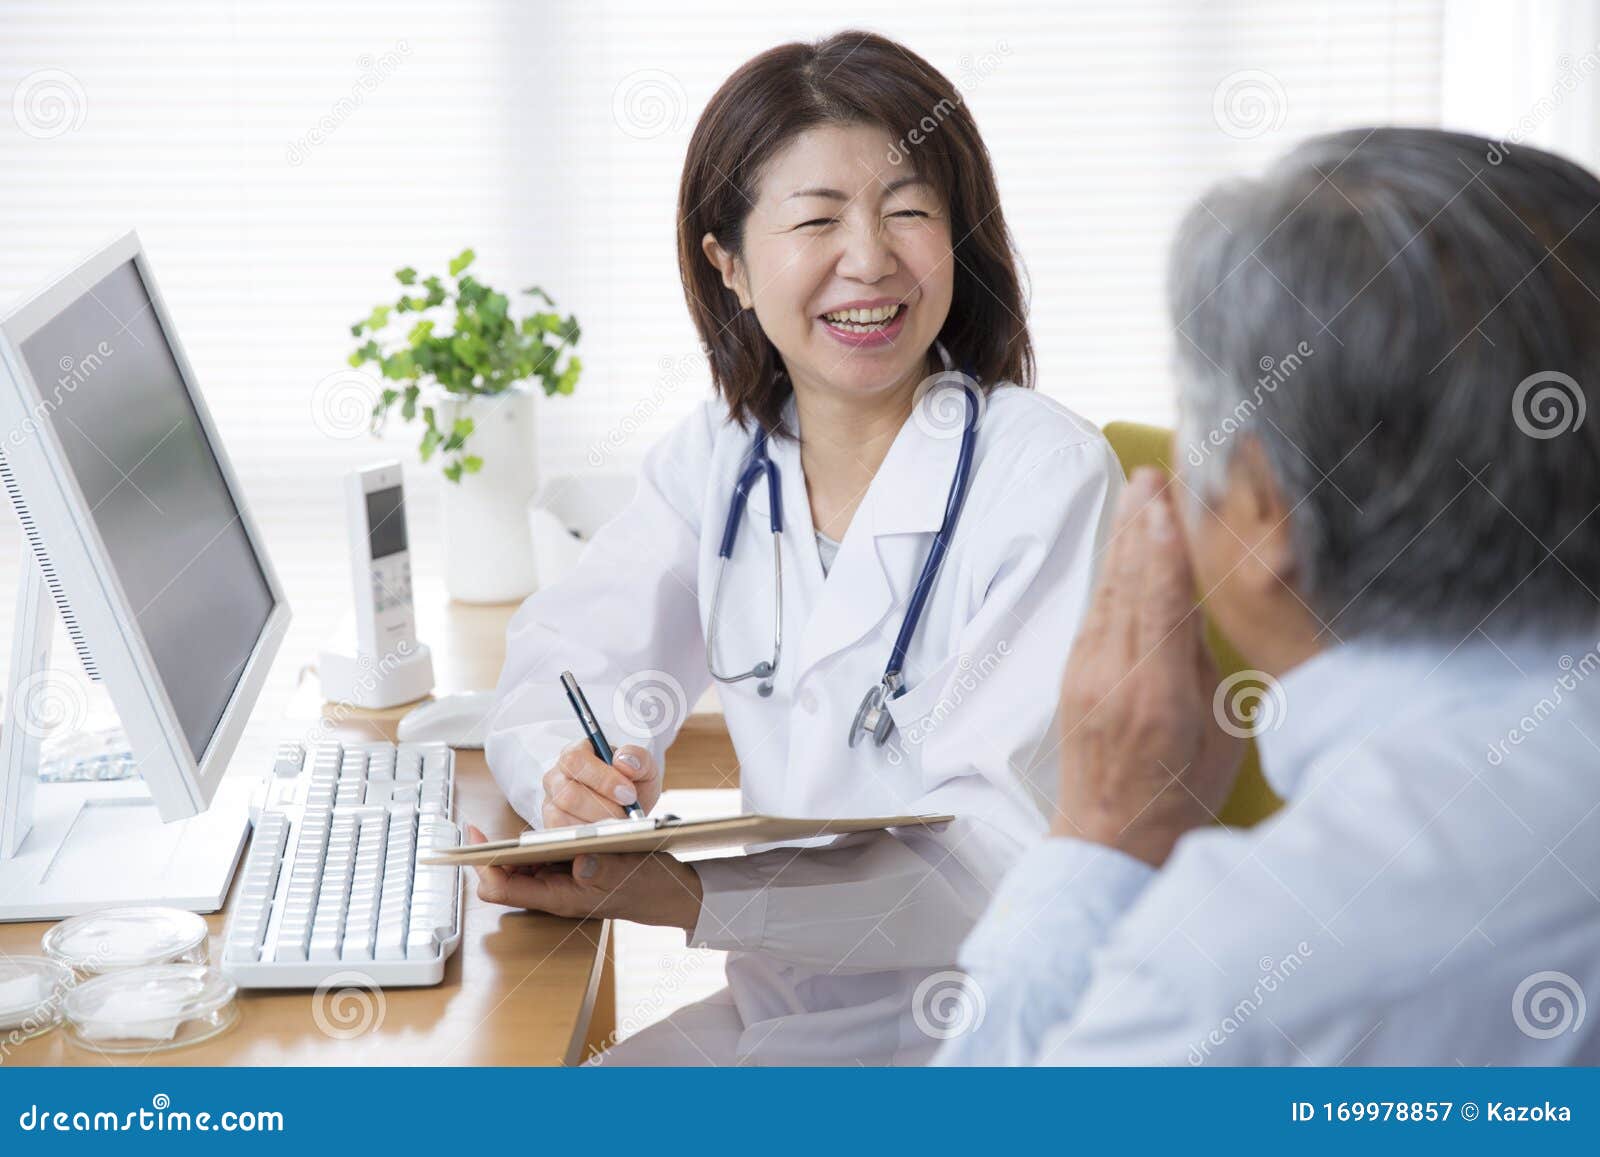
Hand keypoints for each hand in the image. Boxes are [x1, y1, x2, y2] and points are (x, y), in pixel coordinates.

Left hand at [465, 824, 703, 932]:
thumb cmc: (647, 887)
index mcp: (560, 897)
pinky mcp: (568, 870)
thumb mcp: (628, 874)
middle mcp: (553, 891)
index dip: (483, 866)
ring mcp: (559, 881)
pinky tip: (542, 825)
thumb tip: (580, 862)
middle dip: (490, 854)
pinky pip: (539, 857)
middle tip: (478, 828)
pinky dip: (535, 842)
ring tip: (504, 827)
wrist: (666, 893)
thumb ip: (603, 870)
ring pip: (519, 866)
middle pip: (504, 876)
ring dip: (512, 847)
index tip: (473, 838)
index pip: (503, 890)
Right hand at [541, 741, 660, 827]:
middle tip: (626, 814)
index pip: (576, 760)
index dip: (603, 779)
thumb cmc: (632, 785)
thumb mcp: (643, 768)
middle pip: (568, 794)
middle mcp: (557, 776)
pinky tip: (603, 833)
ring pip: (563, 817)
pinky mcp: (551, 825)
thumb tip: (623, 761)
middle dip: (603, 808)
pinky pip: (561, 835)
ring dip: (596, 824)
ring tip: (617, 824)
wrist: (630, 811)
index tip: (629, 794)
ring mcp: (551, 801)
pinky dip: (585, 837)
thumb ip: (638, 758)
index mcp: (577, 752)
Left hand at [1052, 468, 1243, 866]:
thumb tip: (1194, 602)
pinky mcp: (1073, 672)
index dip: (1162, 552)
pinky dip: (1114, 572)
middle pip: (1128, 586)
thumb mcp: (1218, 734)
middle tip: (1152, 473)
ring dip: (1125, 538)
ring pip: (1109, 592)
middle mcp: (1113, 677)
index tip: (1165, 503)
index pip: (1160, 607)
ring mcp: (1086, 672)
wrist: (1110, 836)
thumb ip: (1203, 665)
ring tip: (1140, 491)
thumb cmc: (1180, 792)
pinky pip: (1097, 611)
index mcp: (1157, 696)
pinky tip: (1126, 542)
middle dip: (1140, 526)